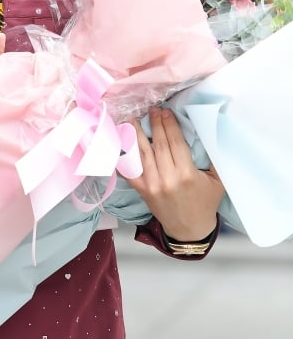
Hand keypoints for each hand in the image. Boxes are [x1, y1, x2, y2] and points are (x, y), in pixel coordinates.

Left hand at [124, 107, 223, 240]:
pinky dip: (124, 157)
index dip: (169, 125)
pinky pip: (130, 171)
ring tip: (133, 119)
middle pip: (159, 145)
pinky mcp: (142, 191)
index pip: (175, 143)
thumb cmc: (206, 203)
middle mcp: (167, 178)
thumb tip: (207, 131)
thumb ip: (212, 158)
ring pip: (143, 154)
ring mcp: (152, 185)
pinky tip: (120, 143)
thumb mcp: (217, 181)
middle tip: (152, 109)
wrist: (189, 229)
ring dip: (137, 134)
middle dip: (155, 124)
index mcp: (186, 174)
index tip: (166, 112)